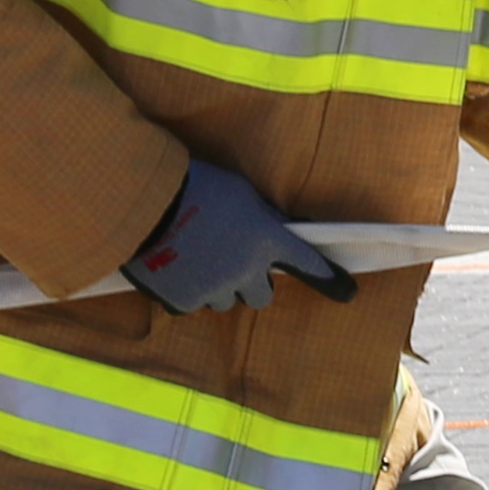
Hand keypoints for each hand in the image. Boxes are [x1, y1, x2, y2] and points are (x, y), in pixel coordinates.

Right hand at [127, 160, 358, 313]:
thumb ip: (262, 215)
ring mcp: (214, 289)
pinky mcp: (183, 301)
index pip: (307, 263)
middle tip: (230, 262)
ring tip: (191, 257)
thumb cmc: (194, 185)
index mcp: (265, 239)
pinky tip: (171, 266)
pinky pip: (191, 304)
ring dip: (216, 286)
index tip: (346, 291)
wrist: (141, 201)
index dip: (328, 278)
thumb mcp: (239, 191)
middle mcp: (246, 270)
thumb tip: (277, 227)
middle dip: (251, 282)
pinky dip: (185, 290)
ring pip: (224, 300)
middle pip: (261, 295)